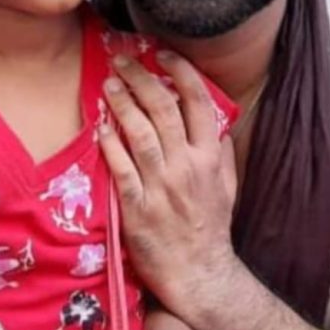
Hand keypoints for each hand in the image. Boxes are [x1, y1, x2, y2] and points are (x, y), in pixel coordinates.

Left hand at [97, 52, 237, 313]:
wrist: (198, 274)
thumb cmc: (210, 229)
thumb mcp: (228, 188)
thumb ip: (223, 153)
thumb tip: (216, 121)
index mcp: (210, 158)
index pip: (198, 103)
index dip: (180, 73)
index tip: (162, 55)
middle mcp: (187, 167)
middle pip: (163, 110)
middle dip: (142, 79)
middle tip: (123, 60)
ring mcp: (161, 187)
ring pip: (140, 134)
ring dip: (123, 104)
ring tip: (109, 83)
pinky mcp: (137, 207)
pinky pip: (121, 169)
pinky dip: (110, 145)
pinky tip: (101, 126)